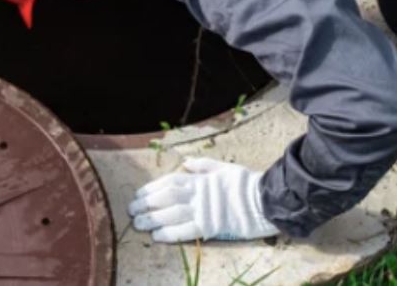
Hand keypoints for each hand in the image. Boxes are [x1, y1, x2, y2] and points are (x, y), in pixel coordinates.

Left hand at [128, 157, 278, 242]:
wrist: (265, 199)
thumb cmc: (246, 183)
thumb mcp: (223, 167)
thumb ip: (203, 164)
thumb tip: (186, 161)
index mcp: (200, 179)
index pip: (170, 181)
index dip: (152, 188)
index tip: (138, 194)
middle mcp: (198, 193)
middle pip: (166, 197)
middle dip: (147, 203)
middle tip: (131, 209)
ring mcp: (203, 210)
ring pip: (171, 213)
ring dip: (153, 219)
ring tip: (138, 223)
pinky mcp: (211, 226)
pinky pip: (185, 230)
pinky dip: (170, 233)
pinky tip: (157, 236)